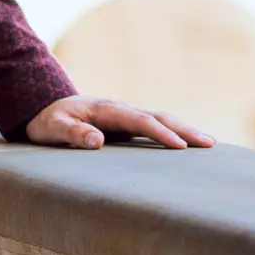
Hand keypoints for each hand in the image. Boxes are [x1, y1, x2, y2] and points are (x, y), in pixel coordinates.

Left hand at [26, 95, 215, 149]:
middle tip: (209, 144)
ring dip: (184, 130)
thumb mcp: (53, 127)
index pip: (139, 120)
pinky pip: (154, 127)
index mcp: (106, 110)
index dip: (160, 133)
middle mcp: (120, 110)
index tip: (180, 146)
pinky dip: (174, 133)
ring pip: (160, 120)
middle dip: (184, 129)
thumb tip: (97, 141)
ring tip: (209, 144)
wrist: (44, 108)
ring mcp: (125, 116)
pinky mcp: (126, 125)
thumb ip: (72, 133)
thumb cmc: (48, 120)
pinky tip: (188, 145)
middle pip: (158, 117)